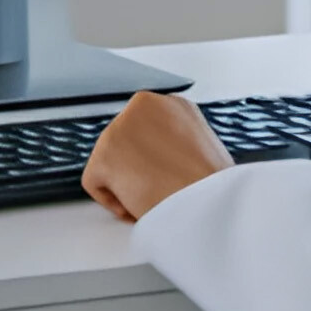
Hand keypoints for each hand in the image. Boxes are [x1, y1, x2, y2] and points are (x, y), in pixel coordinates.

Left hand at [82, 92, 234, 221]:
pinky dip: (114, 202)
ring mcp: (121, 125)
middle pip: (126, 147)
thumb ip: (176, 145)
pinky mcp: (104, 152)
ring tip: (159, 198)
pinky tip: (139, 206)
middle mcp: (145, 104)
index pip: (147, 134)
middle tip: (164, 192)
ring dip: (131, 187)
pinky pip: (94, 183)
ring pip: (112, 165)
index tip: (171, 179)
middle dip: (141, 172)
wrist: (215, 205)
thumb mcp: (204, 152)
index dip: (158, 163)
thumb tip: (161, 160)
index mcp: (173, 103)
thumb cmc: (215, 190)